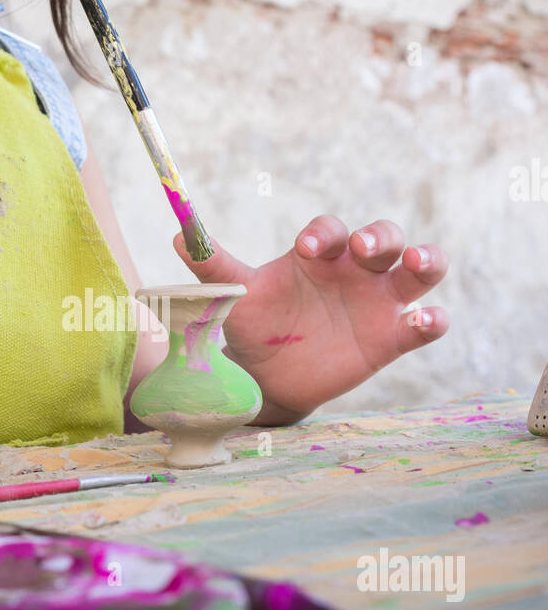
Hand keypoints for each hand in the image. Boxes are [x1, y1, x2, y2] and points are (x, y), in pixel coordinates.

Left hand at [173, 216, 448, 421]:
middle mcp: (355, 271)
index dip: (324, 232)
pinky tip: (424, 320)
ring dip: (426, 260)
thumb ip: (214, 269)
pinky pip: (424, 324)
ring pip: (419, 270)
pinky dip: (431, 319)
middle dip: (381, 236)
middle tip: (365, 247)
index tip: (307, 247)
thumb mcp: (236, 298)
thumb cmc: (257, 326)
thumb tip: (178, 235)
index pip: (331, 230)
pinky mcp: (393, 338)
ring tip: (418, 263)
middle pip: (384, 238)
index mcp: (319, 254)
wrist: (270, 379)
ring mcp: (379, 303)